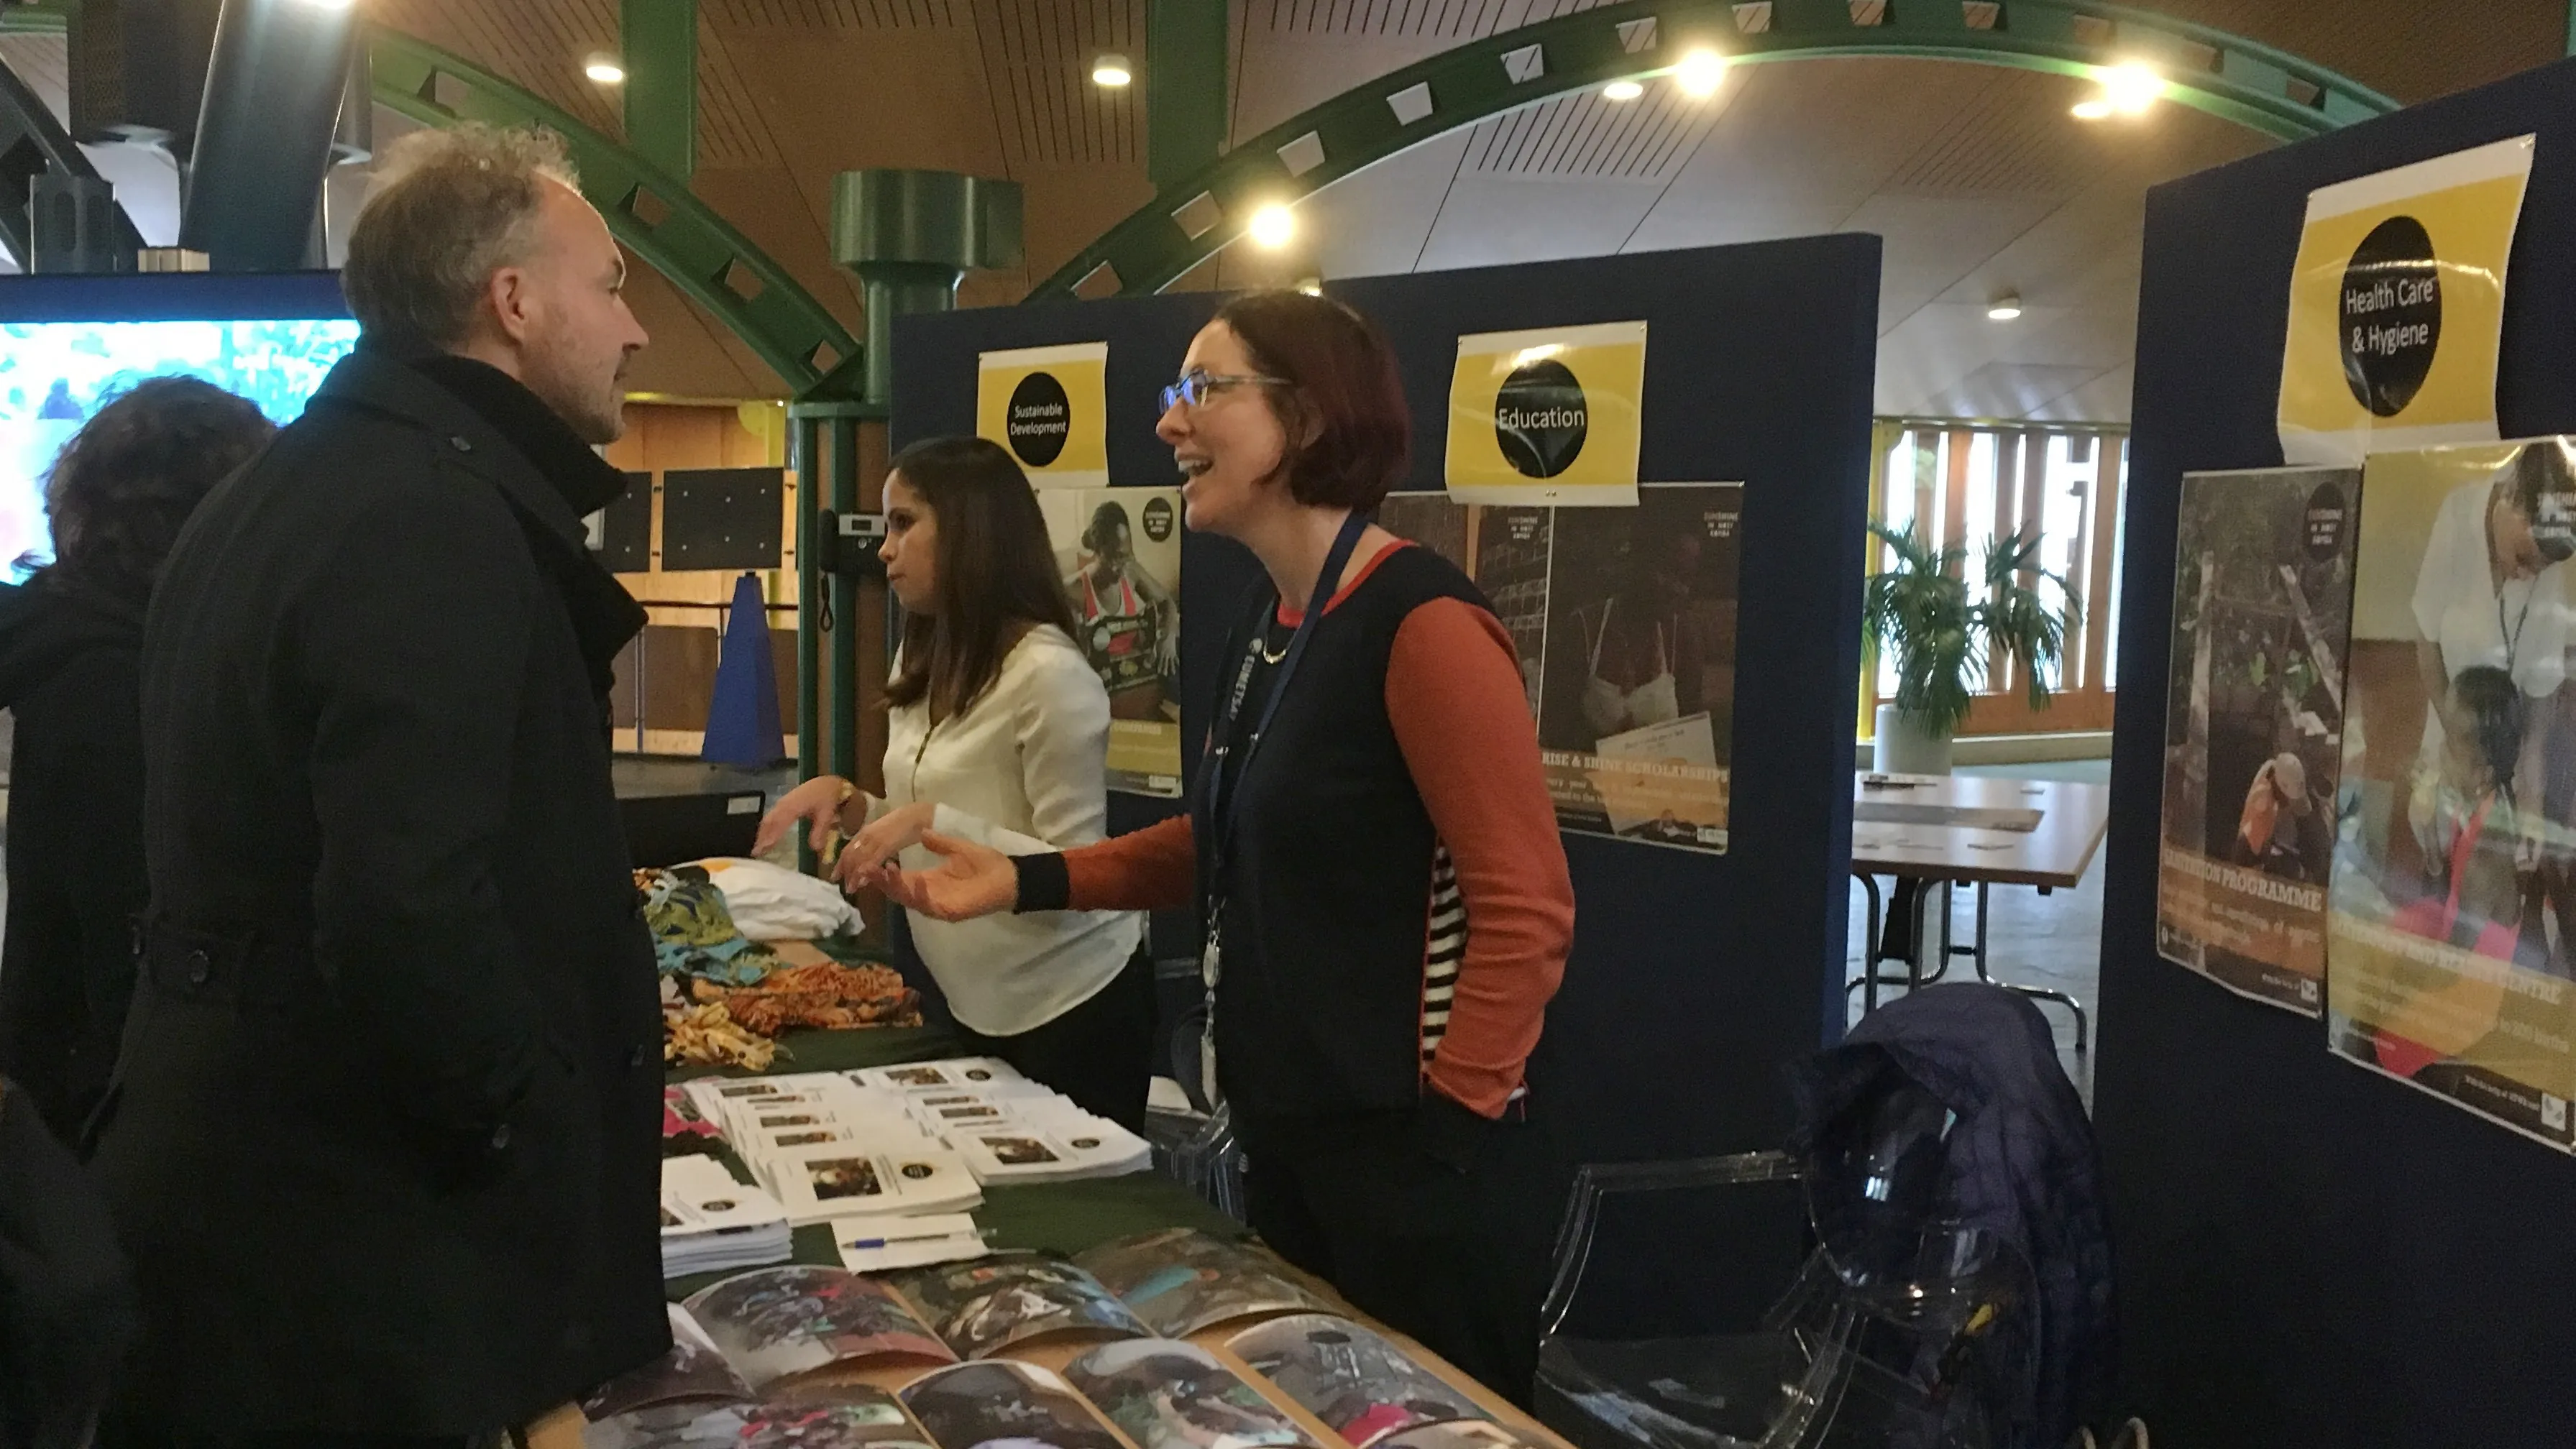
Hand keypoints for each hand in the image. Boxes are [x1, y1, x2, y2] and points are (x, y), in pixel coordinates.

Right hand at [755, 775, 857, 856]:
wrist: (825, 783)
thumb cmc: (826, 797)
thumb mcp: (826, 814)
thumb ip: (820, 831)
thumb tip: (815, 849)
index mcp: (794, 806)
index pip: (779, 822)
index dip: (771, 835)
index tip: (764, 847)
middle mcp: (784, 804)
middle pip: (769, 821)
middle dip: (761, 837)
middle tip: (756, 852)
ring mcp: (781, 803)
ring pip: (767, 819)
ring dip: (761, 833)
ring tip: (758, 849)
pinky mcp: (781, 804)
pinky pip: (770, 817)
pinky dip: (765, 828)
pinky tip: (765, 838)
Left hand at [834, 801, 936, 892]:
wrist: (917, 815)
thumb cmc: (903, 823)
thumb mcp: (882, 832)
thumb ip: (873, 842)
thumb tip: (866, 854)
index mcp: (865, 832)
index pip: (847, 849)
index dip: (840, 864)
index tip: (835, 876)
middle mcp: (866, 835)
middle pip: (850, 856)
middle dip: (845, 872)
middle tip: (844, 886)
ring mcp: (876, 840)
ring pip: (859, 859)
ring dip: (854, 875)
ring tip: (852, 888)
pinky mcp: (887, 844)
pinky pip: (873, 860)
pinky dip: (866, 871)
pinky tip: (864, 882)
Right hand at [879, 829, 1017, 922]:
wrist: (1010, 877)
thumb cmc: (986, 865)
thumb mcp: (958, 849)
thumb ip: (939, 843)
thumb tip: (923, 831)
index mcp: (927, 881)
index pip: (898, 879)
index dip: (882, 872)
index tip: (867, 860)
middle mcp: (927, 895)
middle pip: (896, 891)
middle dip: (879, 881)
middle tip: (863, 868)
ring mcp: (936, 905)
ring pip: (907, 900)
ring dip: (893, 887)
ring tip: (881, 871)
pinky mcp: (948, 912)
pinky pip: (928, 905)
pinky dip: (918, 894)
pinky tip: (913, 880)